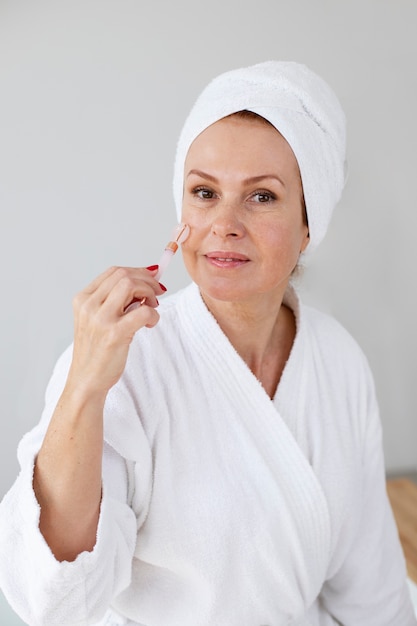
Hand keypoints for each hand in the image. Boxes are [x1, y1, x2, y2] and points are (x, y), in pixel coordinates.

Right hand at [68, 265, 164, 396]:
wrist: (86, 381)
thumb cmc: (97, 352)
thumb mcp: (97, 320)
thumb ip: (115, 301)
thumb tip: (145, 279)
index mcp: (83, 299)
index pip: (113, 271)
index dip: (137, 271)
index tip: (152, 278)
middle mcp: (89, 305)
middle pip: (124, 275)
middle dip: (147, 281)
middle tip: (158, 293)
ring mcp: (100, 319)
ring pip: (132, 286)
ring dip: (149, 293)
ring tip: (152, 307)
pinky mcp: (114, 334)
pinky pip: (143, 311)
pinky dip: (153, 314)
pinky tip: (150, 323)